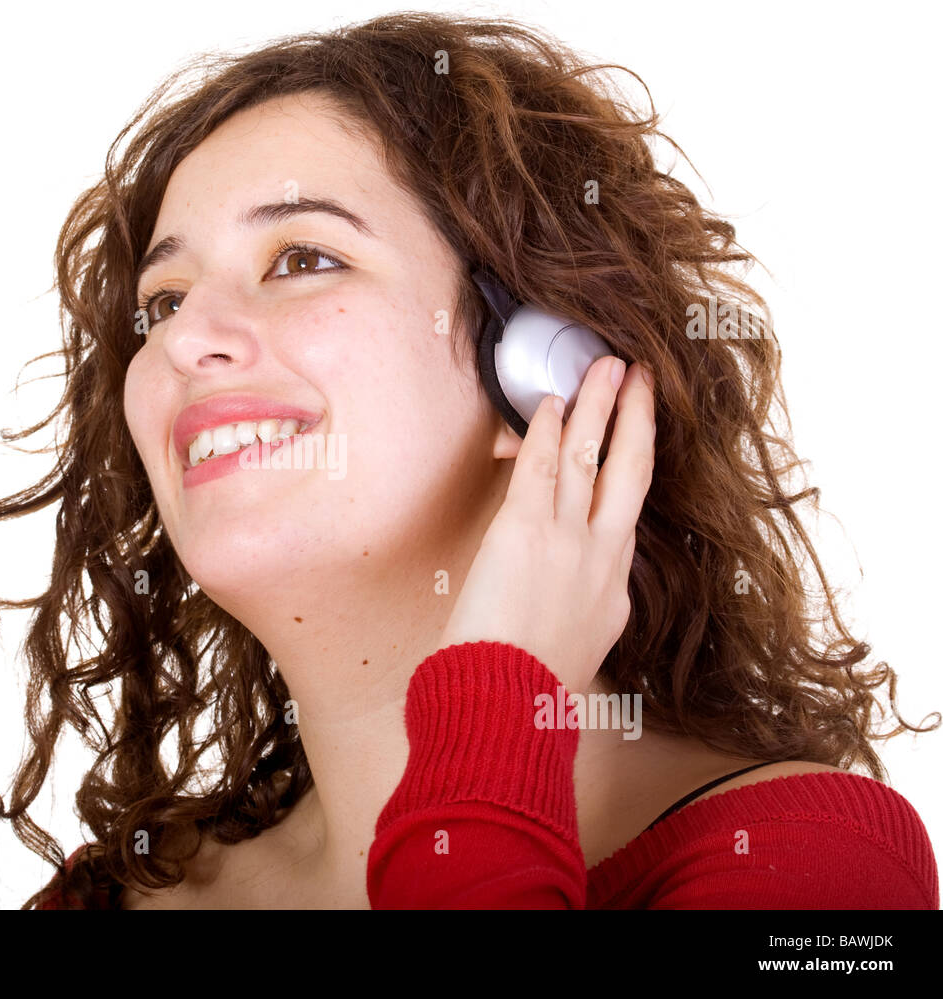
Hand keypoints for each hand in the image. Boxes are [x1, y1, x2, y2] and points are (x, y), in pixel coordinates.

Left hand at [437, 356, 655, 694]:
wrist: (508, 703)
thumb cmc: (530, 688)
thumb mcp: (577, 652)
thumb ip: (583, 615)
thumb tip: (576, 602)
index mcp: (613, 588)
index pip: (626, 513)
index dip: (631, 467)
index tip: (634, 439)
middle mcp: (601, 555)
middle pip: (631, 470)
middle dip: (639, 418)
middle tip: (644, 378)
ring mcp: (566, 538)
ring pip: (588, 456)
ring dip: (598, 405)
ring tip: (606, 367)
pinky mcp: (523, 529)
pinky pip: (538, 465)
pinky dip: (545, 430)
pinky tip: (552, 403)